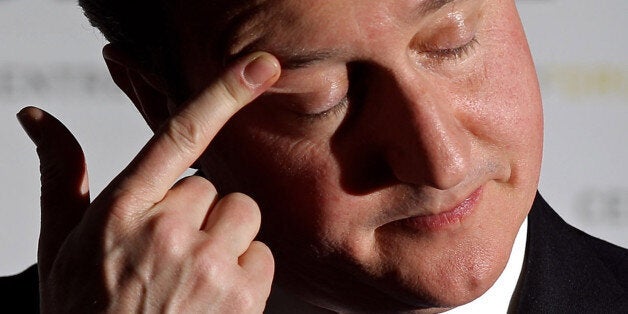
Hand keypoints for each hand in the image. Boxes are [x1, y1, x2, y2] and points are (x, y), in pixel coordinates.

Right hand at [17, 52, 279, 312]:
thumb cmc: (83, 310)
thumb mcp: (60, 244)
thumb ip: (60, 176)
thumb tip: (36, 117)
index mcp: (122, 210)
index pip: (179, 135)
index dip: (223, 93)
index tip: (259, 66)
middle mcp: (167, 232)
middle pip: (214, 188)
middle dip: (198, 215)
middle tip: (170, 252)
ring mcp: (207, 266)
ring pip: (243, 218)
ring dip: (225, 241)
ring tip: (191, 276)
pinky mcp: (242, 298)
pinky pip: (262, 257)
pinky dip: (245, 275)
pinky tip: (211, 300)